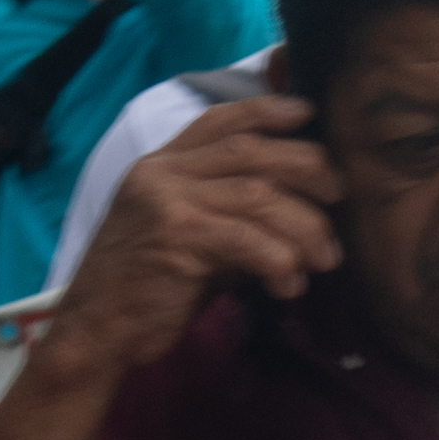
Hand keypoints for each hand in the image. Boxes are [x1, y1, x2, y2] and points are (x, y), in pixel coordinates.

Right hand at [45, 98, 337, 373]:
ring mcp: (164, 201)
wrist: (98, 329)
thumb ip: (230, 206)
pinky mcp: (175, 237)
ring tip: (326, 259)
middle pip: (251, 151)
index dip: (265, 110)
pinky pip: (249, 238)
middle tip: (340, 198)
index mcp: (160, 164)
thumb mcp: (192, 232)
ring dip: (306, 226)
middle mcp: (160, 174)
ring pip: (260, 195)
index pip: (218, 120)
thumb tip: (308, 197)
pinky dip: (281, 261)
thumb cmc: (154, 284)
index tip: (309, 112)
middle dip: (308, 170)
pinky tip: (290, 286)